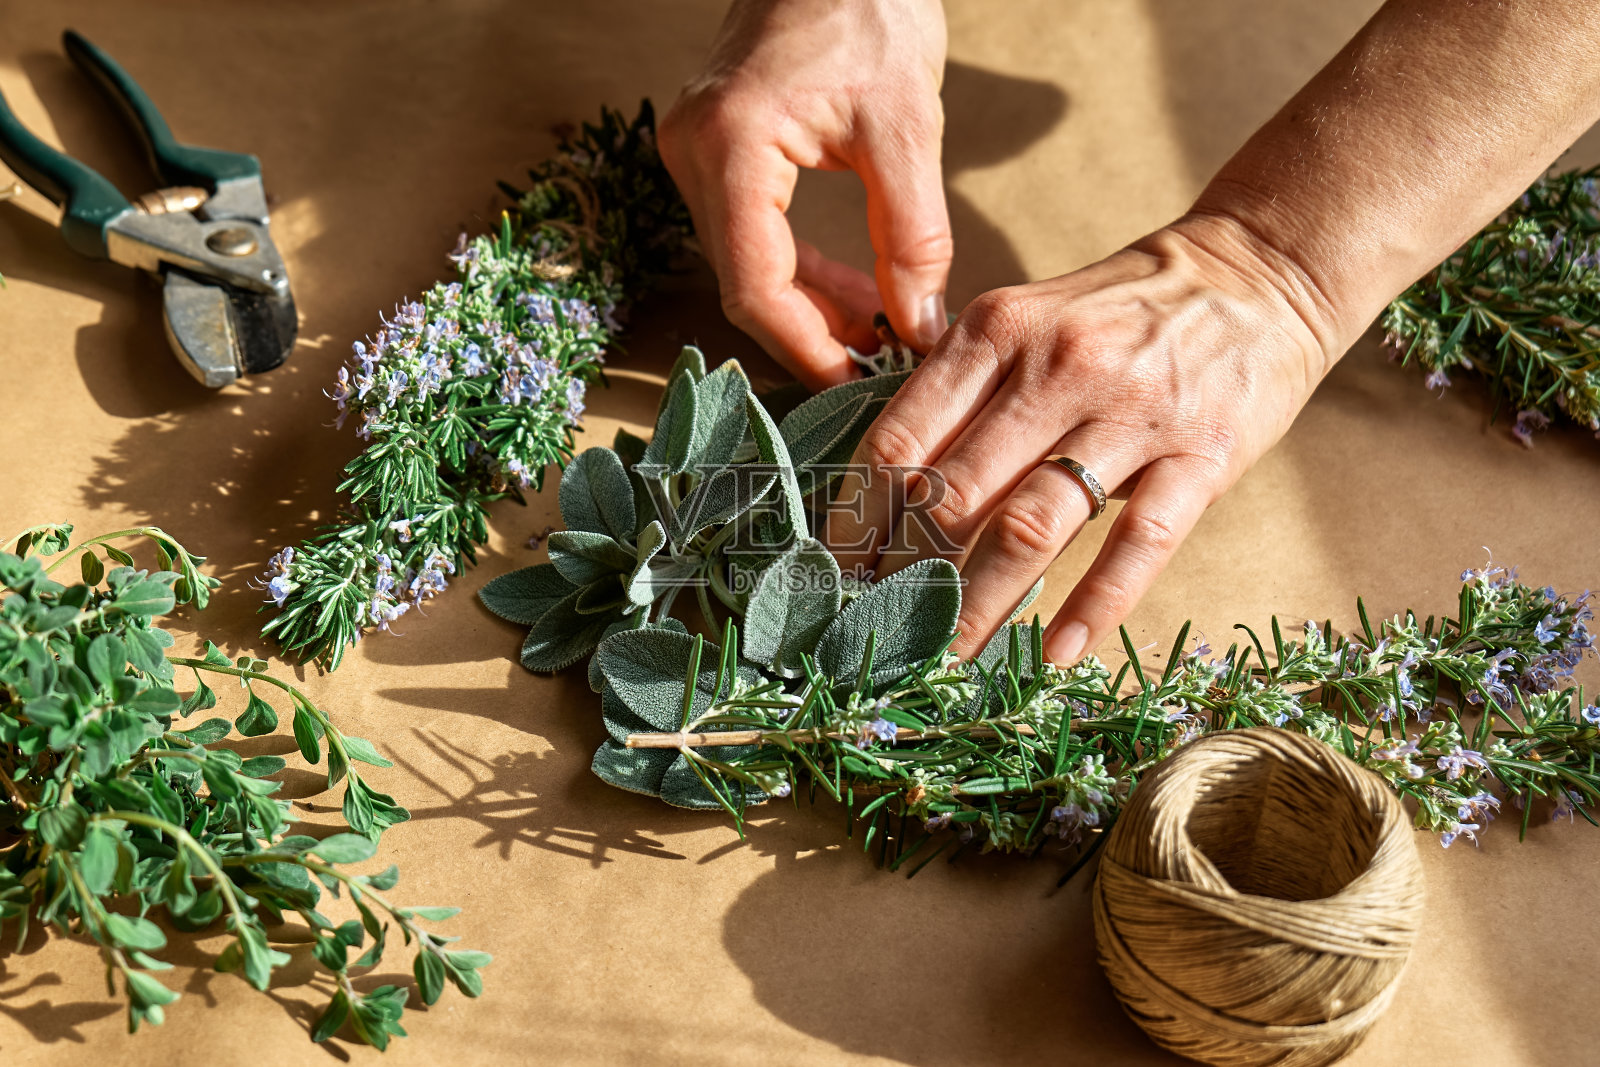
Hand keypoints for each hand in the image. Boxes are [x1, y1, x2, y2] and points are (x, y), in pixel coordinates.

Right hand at [658, 0, 951, 390]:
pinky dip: (800, 269)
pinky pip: (751, 236)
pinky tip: (851, 290)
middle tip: (879, 360)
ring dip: (810, 306)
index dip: (805, 347)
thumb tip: (916, 325)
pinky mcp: (713, 154)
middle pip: (744, 284)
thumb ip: (912, 238)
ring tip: (876, 327)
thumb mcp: (907, 128)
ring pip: (746, 266)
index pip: (755, 285)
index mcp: (731, 147)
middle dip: (813, 332)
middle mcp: (693, 156)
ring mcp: (694, 155)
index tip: (857, 382)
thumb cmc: (868, 7)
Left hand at [826, 214, 1337, 661]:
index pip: (900, 438)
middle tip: (881, 629)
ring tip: (946, 657)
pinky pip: (1137, 542)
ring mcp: (1130, 414)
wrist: (1259, 272)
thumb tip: (892, 490)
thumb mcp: (1027, 322)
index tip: (837, 571)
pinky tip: (1054, 652)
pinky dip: (1093, 605)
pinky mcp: (1201, 456)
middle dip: (906, 574)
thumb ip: (963, 392)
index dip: (859, 516)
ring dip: (977, 604)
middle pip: (953, 493)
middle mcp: (1054, 368)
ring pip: (1029, 526)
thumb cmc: (1122, 309)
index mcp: (996, 331)